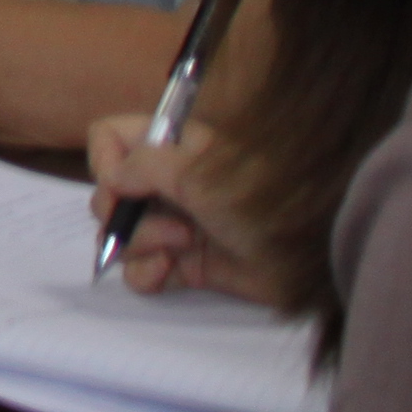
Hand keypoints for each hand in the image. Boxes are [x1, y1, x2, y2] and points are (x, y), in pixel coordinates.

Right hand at [86, 120, 296, 308]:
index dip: (103, 160)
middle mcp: (166, 185)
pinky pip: (140, 271)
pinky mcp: (183, 266)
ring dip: (140, 246)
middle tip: (168, 224)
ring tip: (178, 250)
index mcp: (170, 149)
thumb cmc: (256, 202)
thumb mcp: (196, 174)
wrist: (308, 256)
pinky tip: (168, 273)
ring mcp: (173, 225)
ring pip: (121, 236)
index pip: (110, 138)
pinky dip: (147, 274)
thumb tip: (111, 180)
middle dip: (125, 215)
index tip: (119, 186)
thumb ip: (143, 166)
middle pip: (108, 194)